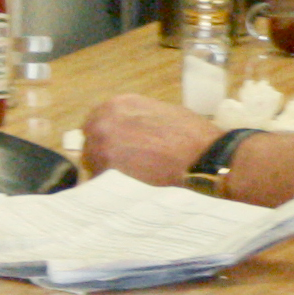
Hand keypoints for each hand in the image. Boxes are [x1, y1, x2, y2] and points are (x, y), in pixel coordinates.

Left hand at [82, 92, 219, 185]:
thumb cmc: (191, 135)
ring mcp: (103, 145)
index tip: (115, 148)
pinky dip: (108, 187)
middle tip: (120, 167)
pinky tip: (126, 191)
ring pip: (92, 162)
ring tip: (127, 181)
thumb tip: (132, 133)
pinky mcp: (106, 169)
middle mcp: (105, 120)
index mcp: (120, 104)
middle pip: (91, 141)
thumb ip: (139, 120)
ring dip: (104, 171)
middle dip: (102, 153)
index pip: (97, 120)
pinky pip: (99, 181)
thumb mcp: (163, 113)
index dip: (106, 136)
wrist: (202, 158)